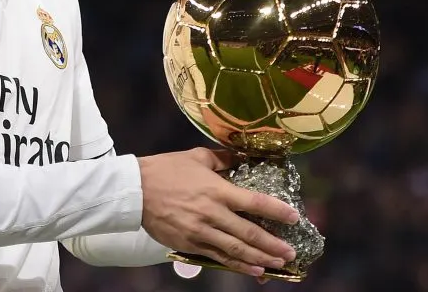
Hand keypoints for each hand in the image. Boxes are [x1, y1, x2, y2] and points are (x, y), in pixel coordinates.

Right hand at [138, 147, 298, 277]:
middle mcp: (212, 213)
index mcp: (216, 190)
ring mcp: (200, 232)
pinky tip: (253, 270)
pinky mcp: (189, 244)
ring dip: (260, 259)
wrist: (134, 190)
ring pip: (236, 250)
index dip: (276, 211)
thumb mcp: (196, 157)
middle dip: (273, 244)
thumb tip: (242, 157)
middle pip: (249, 233)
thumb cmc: (165, 170)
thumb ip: (222, 159)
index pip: (254, 202)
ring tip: (279, 264)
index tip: (294, 217)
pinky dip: (237, 265)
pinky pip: (218, 257)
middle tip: (292, 252)